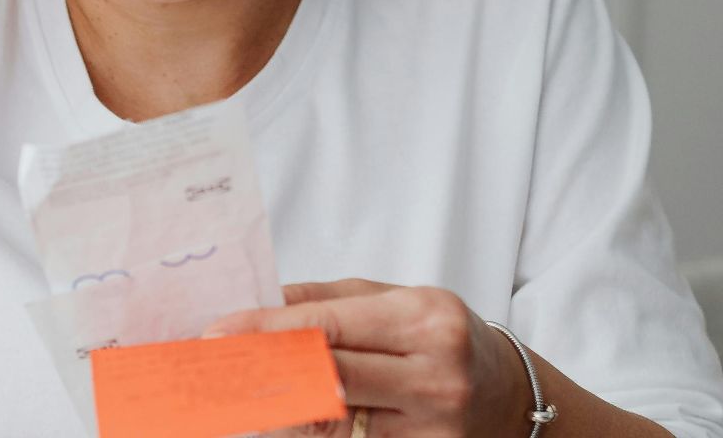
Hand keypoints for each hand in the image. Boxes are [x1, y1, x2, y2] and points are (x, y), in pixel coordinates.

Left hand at [200, 279, 531, 436]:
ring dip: (278, 405)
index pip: (330, 325)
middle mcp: (434, 375)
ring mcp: (432, 426)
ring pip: (333, 419)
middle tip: (214, 364)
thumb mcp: (393, 299)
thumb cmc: (441, 337)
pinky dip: (311, 429)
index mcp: (425, 320)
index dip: (268, 329)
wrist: (509, 395)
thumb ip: (325, 298)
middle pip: (329, 375)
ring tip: (235, 391)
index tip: (219, 331)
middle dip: (264, 367)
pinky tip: (278, 415)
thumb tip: (258, 301)